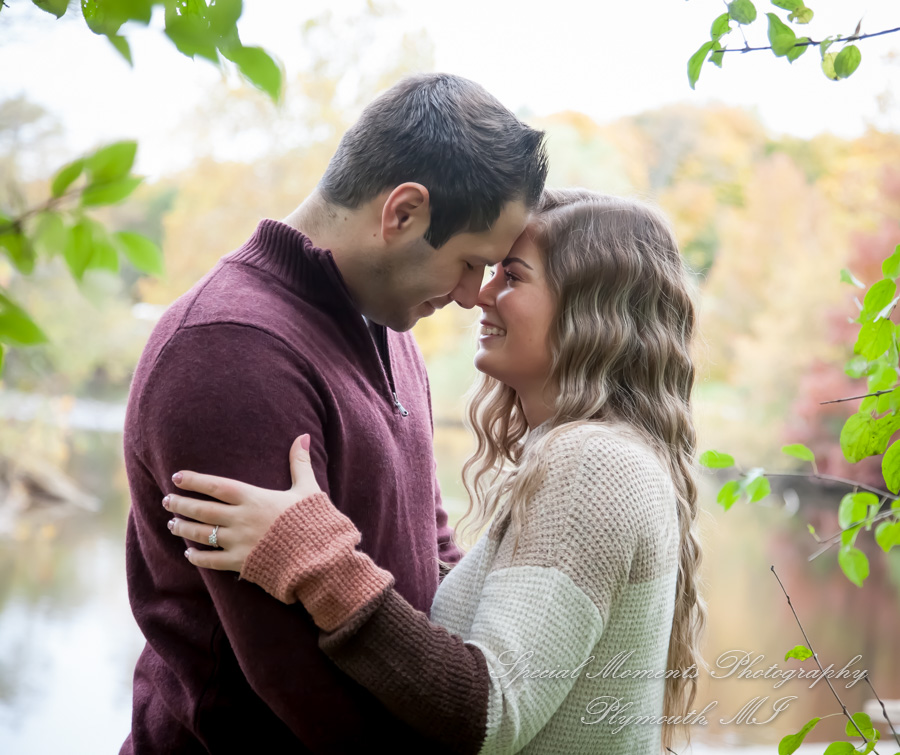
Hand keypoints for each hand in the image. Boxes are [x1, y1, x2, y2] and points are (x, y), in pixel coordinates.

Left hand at [164, 434, 321, 571]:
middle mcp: (241, 519)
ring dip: (184, 529)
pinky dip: (197, 558)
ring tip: (171, 524)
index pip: (217, 486)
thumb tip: (303, 436)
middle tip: (166, 500)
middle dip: (181, 504)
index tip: (177, 477)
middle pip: (203, 510)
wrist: (318, 557)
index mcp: (254, 499)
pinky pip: (211, 561)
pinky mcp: (241, 563)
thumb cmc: (313, 521)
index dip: (195, 481)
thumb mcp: (308, 489)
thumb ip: (300, 464)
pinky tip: (189, 554)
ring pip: (202, 534)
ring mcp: (239, 542)